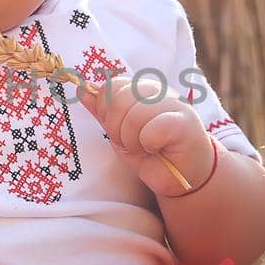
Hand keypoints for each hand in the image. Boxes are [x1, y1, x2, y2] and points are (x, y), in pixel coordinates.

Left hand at [78, 74, 213, 200]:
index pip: (113, 87)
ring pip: (134, 116)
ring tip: (144, 148)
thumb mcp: (119, 131)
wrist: (180, 176)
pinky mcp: (184, 122)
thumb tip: (81, 88)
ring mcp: (173, 103)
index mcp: (141, 89)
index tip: (118, 131)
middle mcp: (158, 91)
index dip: (108, 112)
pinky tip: (157, 149)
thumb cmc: (151, 153)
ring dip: (133, 140)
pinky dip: (148, 145)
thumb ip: (102, 111)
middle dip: (117, 129)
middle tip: (132, 143)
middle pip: (120, 99)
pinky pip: (151, 130)